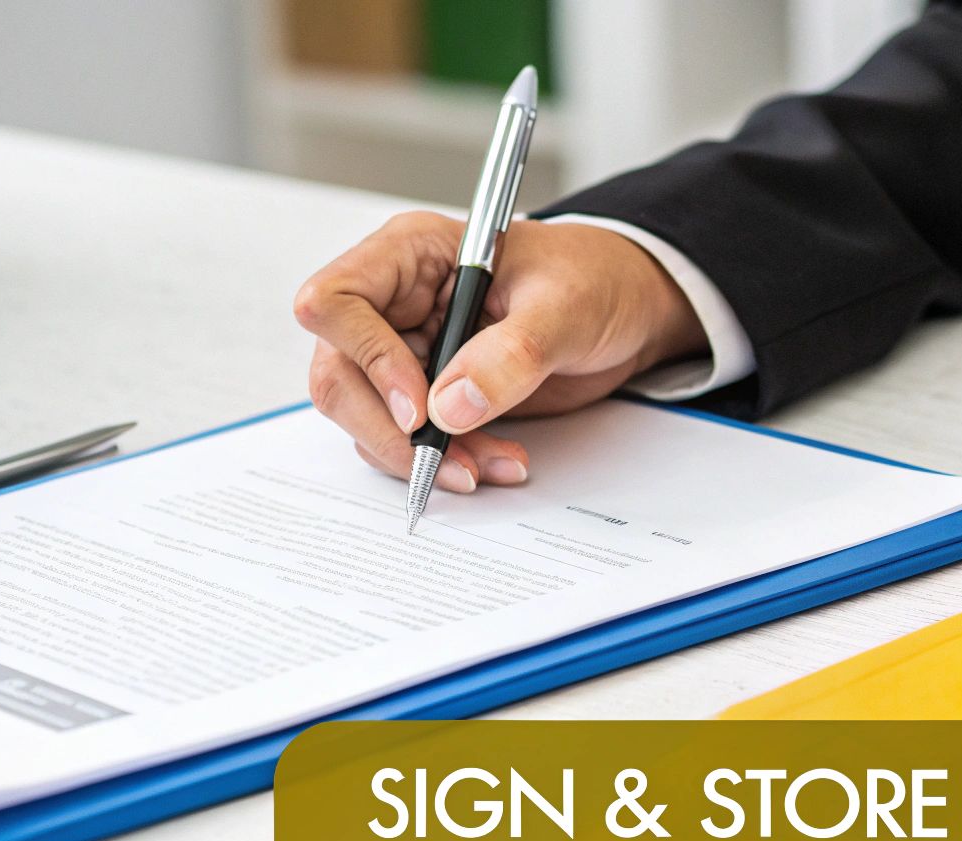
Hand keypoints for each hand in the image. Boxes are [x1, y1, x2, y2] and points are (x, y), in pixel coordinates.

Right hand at [295, 213, 706, 490]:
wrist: (626, 309)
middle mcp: (393, 304)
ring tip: (491, 464)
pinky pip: (405, 440)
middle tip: (452, 461)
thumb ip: (513, 352)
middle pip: (338, 375)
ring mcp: (405, 351)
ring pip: (367, 418)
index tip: (420, 409)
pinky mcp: (426, 393)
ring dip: (423, 456)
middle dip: (391, 431)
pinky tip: (494, 460)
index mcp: (411, 255)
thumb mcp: (566, 306)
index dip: (367, 359)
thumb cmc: (595, 279)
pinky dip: (444, 461)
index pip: (335, 302)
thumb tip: (450, 407)